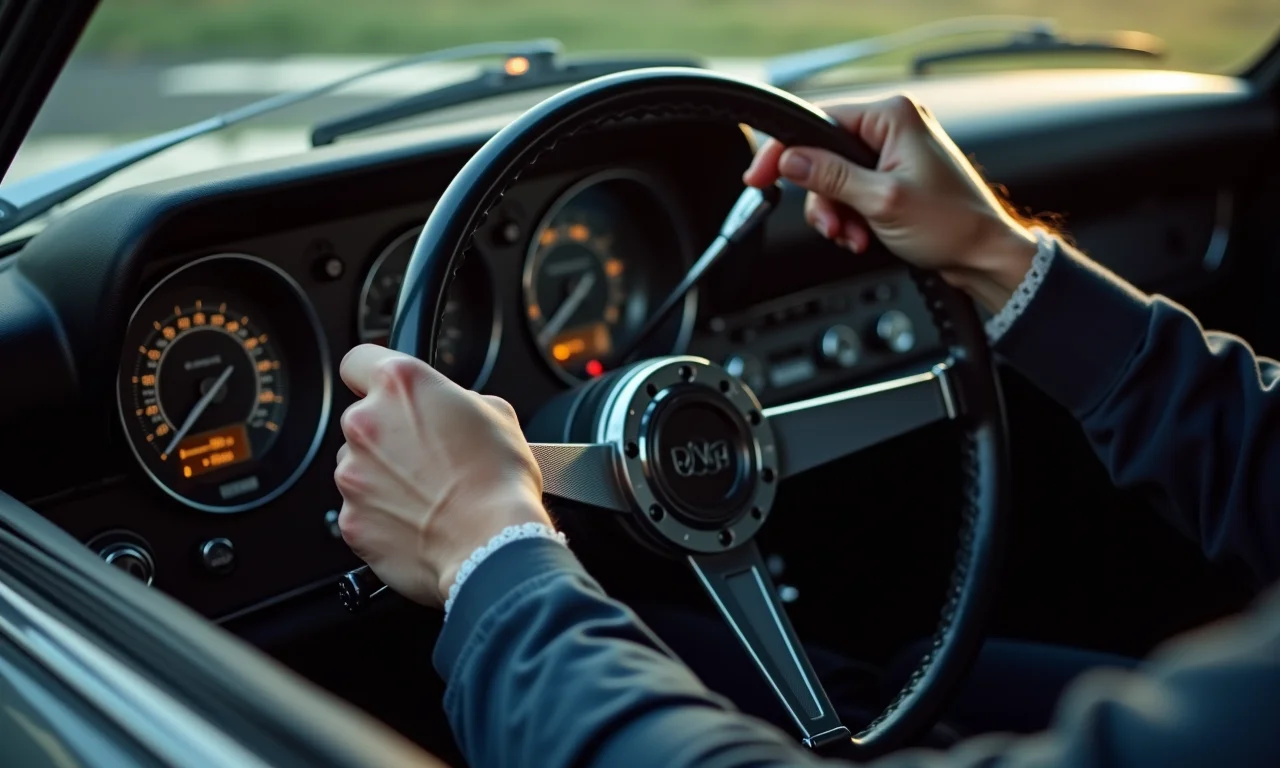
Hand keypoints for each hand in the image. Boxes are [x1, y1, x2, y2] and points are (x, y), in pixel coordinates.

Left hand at [334, 344, 550, 607]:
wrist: (493, 546)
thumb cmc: (500, 481)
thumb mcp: (497, 414)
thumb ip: (456, 400)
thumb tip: (448, 409)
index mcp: (401, 385)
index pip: (359, 361)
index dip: (372, 376)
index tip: (383, 392)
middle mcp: (366, 424)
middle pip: (363, 421)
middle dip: (389, 435)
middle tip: (429, 456)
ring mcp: (352, 474)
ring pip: (358, 467)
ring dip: (383, 476)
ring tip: (428, 494)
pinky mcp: (350, 520)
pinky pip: (361, 510)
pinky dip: (383, 516)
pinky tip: (420, 521)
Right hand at [743, 94, 1038, 312]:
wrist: (983, 257)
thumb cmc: (951, 225)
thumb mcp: (882, 201)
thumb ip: (831, 177)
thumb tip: (791, 160)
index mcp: (892, 117)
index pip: (819, 122)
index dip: (786, 152)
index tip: (760, 177)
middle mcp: (891, 128)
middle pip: (823, 156)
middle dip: (823, 199)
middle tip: (833, 226)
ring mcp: (892, 154)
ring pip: (834, 181)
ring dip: (837, 214)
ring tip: (855, 237)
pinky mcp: (892, 178)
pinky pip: (851, 193)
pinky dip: (850, 218)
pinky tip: (863, 236)